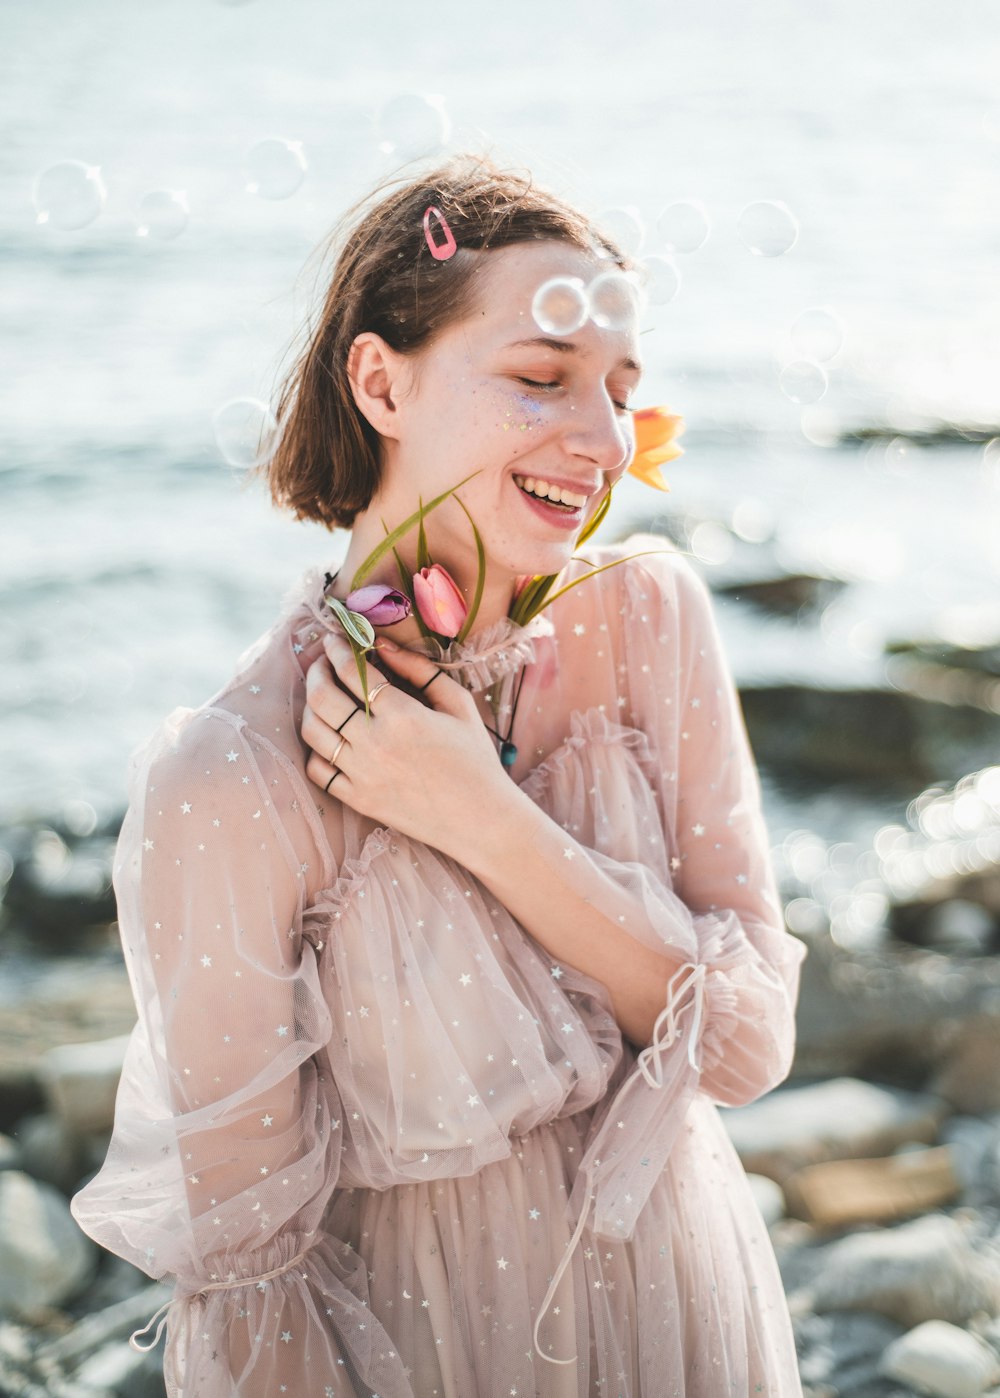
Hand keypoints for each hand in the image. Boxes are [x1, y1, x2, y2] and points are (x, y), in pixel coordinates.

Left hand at [302, 632, 511, 862]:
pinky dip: (316, 749)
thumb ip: (420, 671)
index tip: (336, 639)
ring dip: (310, 706)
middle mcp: (375, 743)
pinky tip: (327, 736)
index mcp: (403, 715)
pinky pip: (318, 769)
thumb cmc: (474, 758)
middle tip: (322, 662)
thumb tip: (384, 646)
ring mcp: (361, 774)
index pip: (353, 671)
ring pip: (313, 731)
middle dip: (317, 671)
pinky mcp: (357, 799)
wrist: (480, 819)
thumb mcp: (458, 705)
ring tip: (321, 695)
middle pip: (323, 697)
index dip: (338, 650)